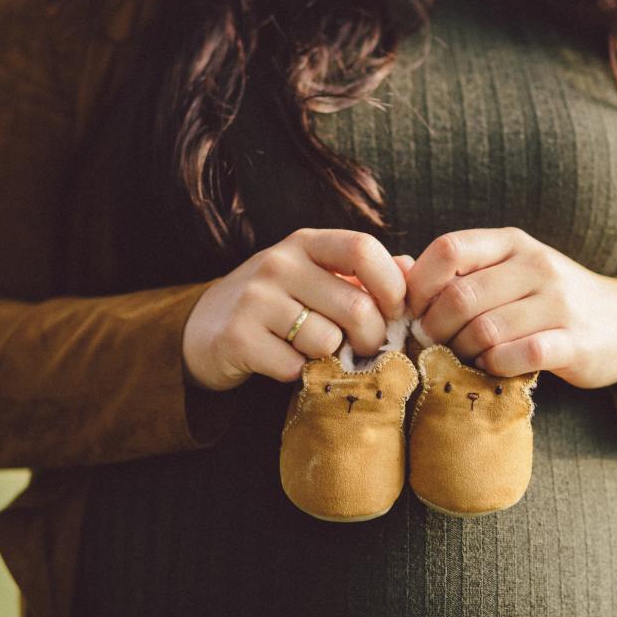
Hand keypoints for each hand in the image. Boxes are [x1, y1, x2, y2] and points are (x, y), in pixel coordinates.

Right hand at [182, 228, 411, 390]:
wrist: (204, 329)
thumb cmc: (277, 303)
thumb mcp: (316, 275)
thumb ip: (363, 272)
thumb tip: (412, 269)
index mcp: (306, 242)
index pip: (363, 248)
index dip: (391, 284)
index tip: (394, 311)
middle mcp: (279, 263)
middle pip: (356, 306)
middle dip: (372, 337)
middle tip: (364, 347)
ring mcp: (255, 299)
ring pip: (327, 341)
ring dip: (331, 356)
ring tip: (315, 351)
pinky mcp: (237, 337)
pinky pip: (294, 366)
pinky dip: (298, 373)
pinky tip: (285, 362)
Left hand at [403, 227, 616, 389]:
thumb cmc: (545, 301)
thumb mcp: (505, 273)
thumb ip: (454, 272)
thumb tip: (392, 269)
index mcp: (511, 244)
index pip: (449, 250)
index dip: (419, 284)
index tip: (412, 311)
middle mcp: (536, 265)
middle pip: (460, 297)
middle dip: (434, 328)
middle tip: (432, 344)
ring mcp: (559, 302)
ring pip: (485, 330)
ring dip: (463, 352)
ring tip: (463, 357)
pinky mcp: (575, 341)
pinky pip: (520, 355)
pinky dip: (496, 366)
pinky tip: (494, 367)